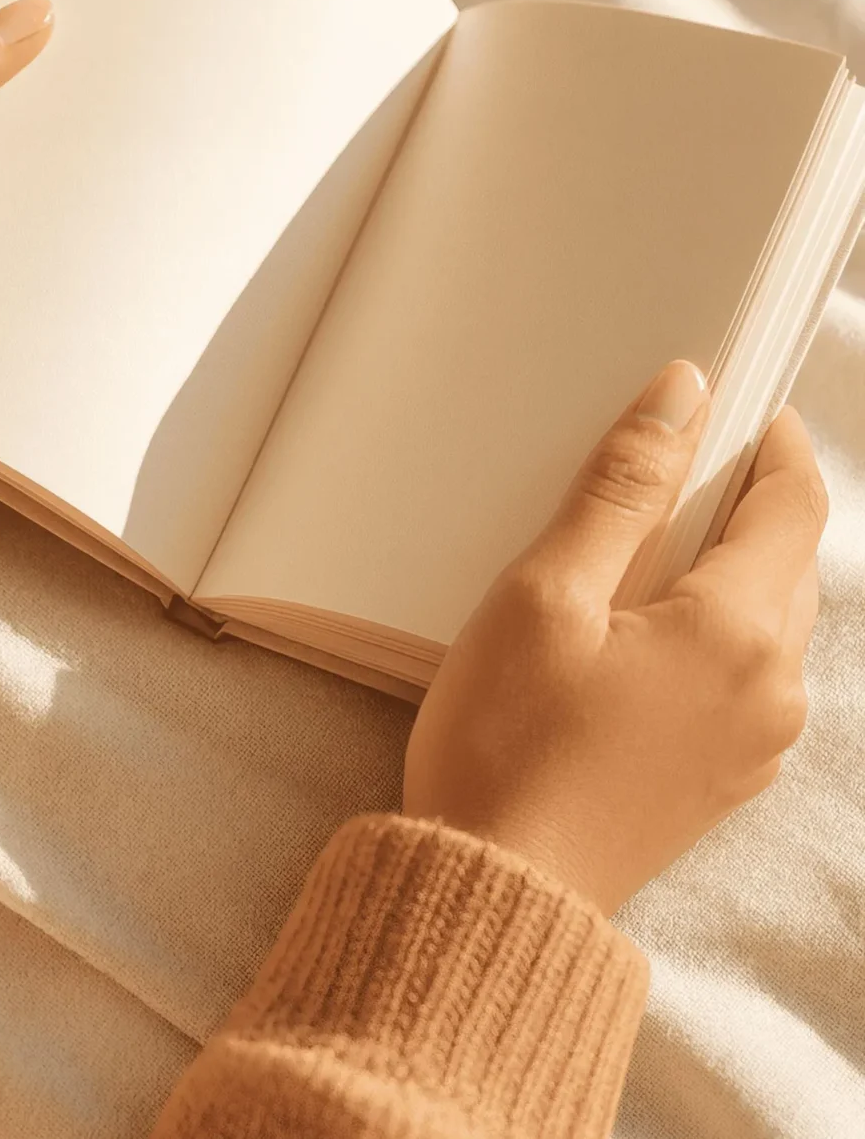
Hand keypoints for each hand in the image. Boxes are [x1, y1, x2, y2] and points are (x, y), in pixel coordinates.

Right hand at [404, 360, 825, 914]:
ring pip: (770, 618)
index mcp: (738, 633)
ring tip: (645, 547)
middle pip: (789, 560)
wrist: (498, 894)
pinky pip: (746, 674)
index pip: (792, 503)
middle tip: (673, 468)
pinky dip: (714, 629)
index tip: (732, 407)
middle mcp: (772, 689)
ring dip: (728, 566)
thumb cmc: (508, 745)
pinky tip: (642, 631)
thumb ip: (622, 489)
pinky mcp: (725, 776)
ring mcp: (756, 742)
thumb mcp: (548, 593)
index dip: (771, 442)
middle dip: (747, 501)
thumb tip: (684, 397)